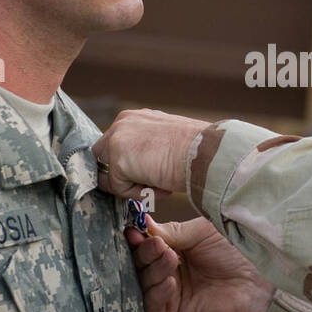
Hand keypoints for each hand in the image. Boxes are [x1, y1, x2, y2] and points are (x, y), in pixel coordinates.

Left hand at [95, 109, 209, 197]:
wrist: (208, 152)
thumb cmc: (198, 150)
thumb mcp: (168, 141)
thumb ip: (148, 148)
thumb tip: (140, 167)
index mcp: (135, 117)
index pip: (116, 145)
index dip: (129, 165)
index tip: (150, 176)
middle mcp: (122, 123)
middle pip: (103, 158)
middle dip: (123, 176)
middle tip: (153, 183)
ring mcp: (117, 139)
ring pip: (111, 175)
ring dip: (134, 186)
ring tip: (162, 183)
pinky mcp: (118, 160)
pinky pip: (119, 189)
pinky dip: (140, 194)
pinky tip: (161, 185)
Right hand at [127, 216, 273, 311]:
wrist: (257, 285)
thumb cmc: (236, 255)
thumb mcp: (202, 232)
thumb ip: (173, 230)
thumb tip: (144, 224)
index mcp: (173, 250)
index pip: (146, 244)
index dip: (139, 237)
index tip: (134, 230)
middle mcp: (167, 272)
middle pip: (139, 264)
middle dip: (145, 252)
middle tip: (156, 245)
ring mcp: (168, 295)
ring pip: (142, 283)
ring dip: (153, 269)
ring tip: (170, 258)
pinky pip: (151, 306)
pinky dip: (158, 292)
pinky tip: (170, 281)